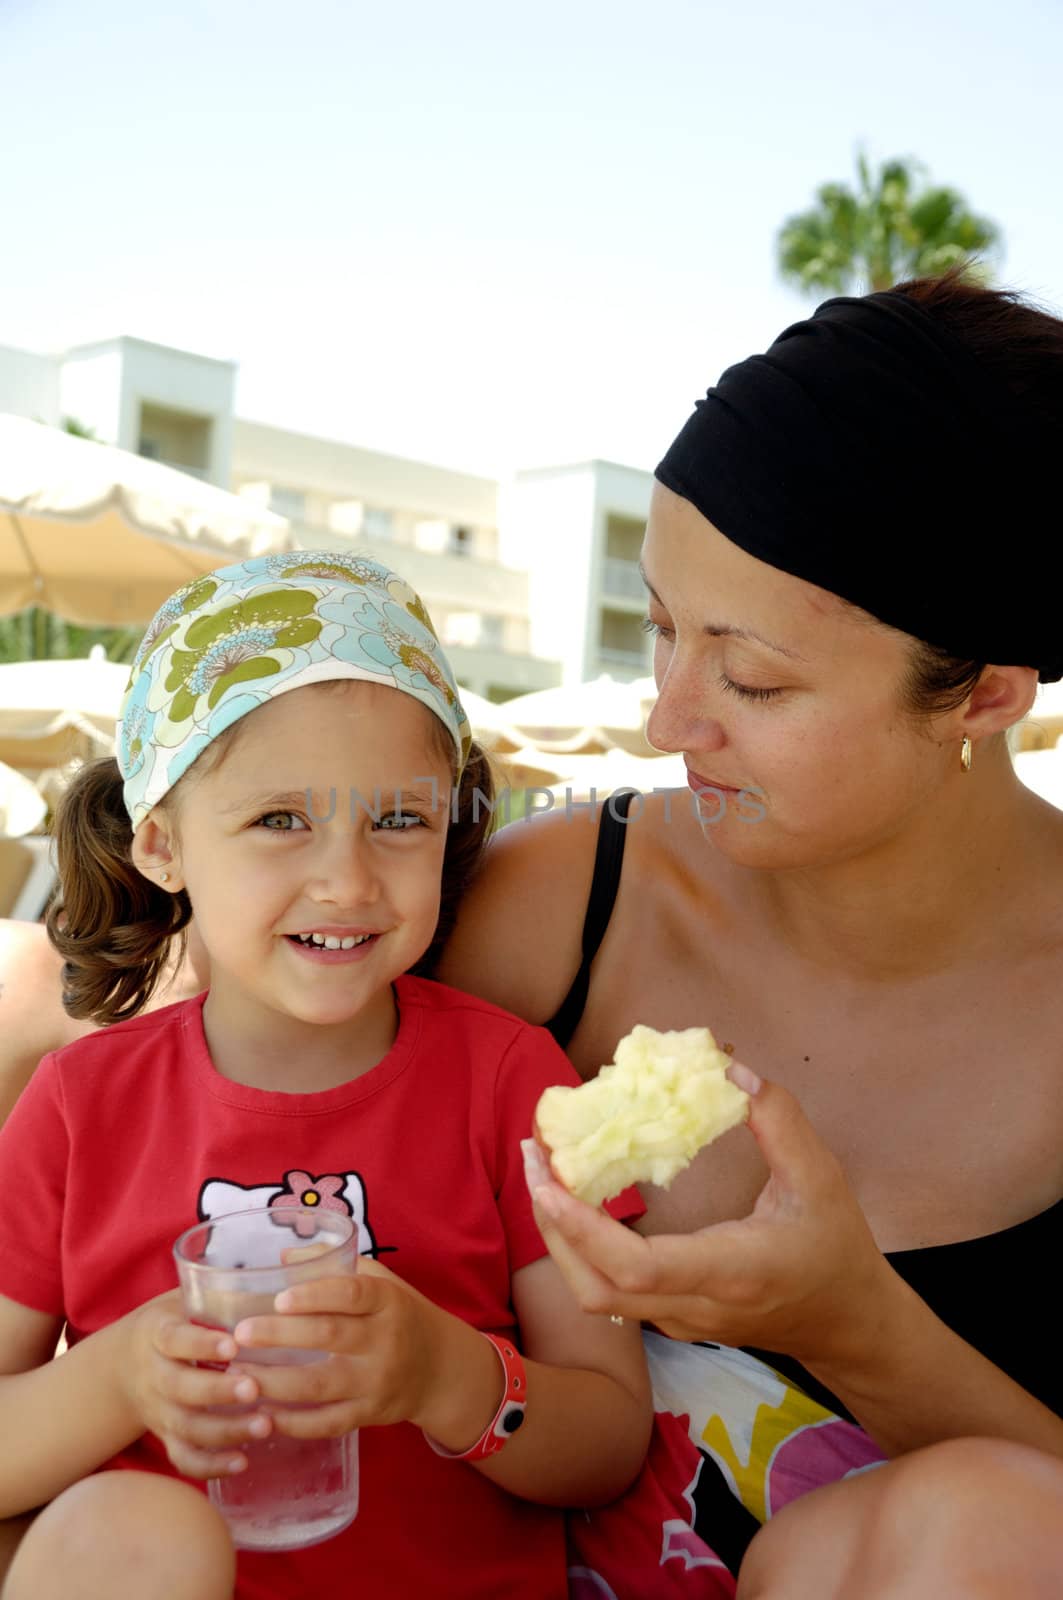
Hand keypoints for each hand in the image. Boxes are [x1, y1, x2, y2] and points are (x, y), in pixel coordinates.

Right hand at [122, 1289, 269, 1478]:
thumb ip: (220, 1290)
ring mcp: (158, 1410)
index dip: (201, 1344)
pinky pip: (184, 1458)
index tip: (233, 1345)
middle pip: (180, 1388)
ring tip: (265, 1425)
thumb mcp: (185, 1298)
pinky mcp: (166, 1436)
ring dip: (225, 1431)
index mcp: (157, 1333)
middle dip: (217, 1392)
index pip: (175, 1339)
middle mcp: (153, 1375)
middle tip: (255, 1388)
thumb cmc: (175, 1321)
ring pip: (185, 1427)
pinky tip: (244, 1462)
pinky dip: (210, 1465)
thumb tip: (286, 1265)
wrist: (124, 1365)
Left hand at [230, 1261, 459, 1439]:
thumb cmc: (399, 1315)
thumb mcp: (380, 1281)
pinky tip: (263, 1415)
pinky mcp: (369, 1415)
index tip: (279, 1298)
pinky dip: (293, 1423)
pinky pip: (327, 1422)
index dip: (314, 1295)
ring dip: (275, 1383)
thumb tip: (282, 1256)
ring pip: (320, 1386)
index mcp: (387, 1301)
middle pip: (329, 1337)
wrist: (440, 1367)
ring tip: (238, 1374)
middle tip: (239, 1334)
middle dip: (279, 1335)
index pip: (352, 1294)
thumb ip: (333, 1266)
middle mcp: (384, 1341)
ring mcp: (376, 1382)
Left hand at [523, 1064, 900, 1372]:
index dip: (582, 1229)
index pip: (636, 1270)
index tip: (549, 1178)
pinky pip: (613, 1291)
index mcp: (730, 1272)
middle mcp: (696, 1306)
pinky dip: (582, 1246)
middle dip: (550, 1225)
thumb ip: (779, 1120)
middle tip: (531, 1156)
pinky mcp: (675, 1319)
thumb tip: (730, 1067)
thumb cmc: (837, 1248)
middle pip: (596, 1288)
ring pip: (596, 1296)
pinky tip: (579, 1199)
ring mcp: (681, 1321)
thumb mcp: (821, 1176)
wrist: (851, 1326)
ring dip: (559, 1237)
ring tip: (544, 1172)